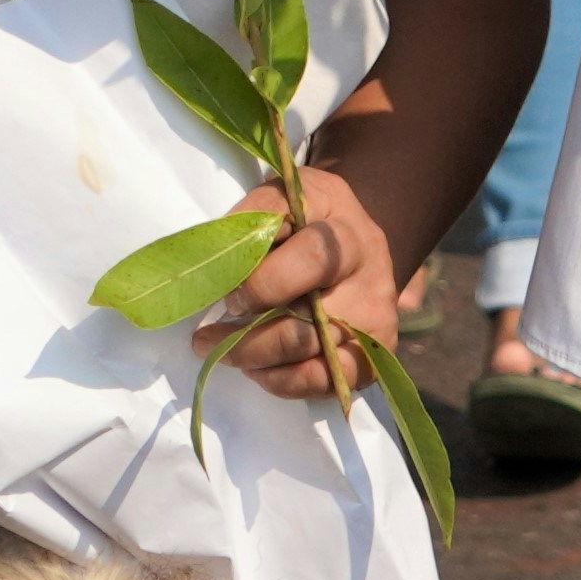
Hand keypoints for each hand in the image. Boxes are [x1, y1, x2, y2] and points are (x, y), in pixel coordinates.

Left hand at [204, 171, 403, 399]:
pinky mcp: (370, 361)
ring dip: (254, 360)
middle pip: (310, 324)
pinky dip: (279, 381)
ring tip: (220, 350)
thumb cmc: (311, 220)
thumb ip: (256, 215)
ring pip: (311, 359)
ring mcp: (374, 327)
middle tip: (205, 336)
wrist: (356, 247)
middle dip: (248, 336)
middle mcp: (372, 284)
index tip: (228, 295)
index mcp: (349, 235)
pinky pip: (321, 384)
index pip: (312, 258)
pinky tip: (255, 367)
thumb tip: (215, 256)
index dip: (263, 282)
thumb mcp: (288, 195)